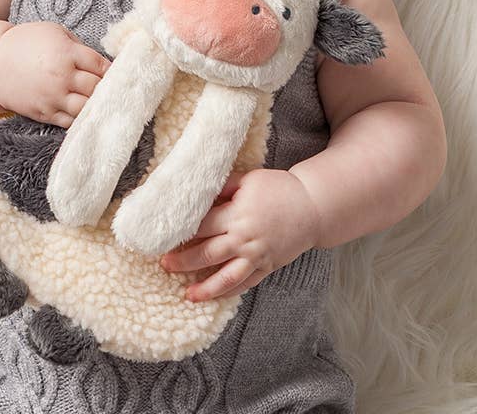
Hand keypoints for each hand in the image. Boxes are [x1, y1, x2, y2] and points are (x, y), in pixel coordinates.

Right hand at [0, 21, 110, 127]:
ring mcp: (53, 97)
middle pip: (97, 88)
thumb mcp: (54, 32)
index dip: (113, 70)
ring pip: (87, 108)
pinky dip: (81, 119)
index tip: (118, 72)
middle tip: (113, 88)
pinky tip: (85, 113)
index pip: (101, 66)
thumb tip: (100, 62)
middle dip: (107, 88)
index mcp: (66, 52)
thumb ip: (78, 45)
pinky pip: (70, 121)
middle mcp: (62, 76)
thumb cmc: (25, 42)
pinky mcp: (44, 113)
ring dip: (96, 105)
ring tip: (101, 103)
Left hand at [159, 168, 322, 302]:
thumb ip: (222, 187)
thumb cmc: (278, 188)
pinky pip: (245, 283)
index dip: (180, 233)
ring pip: (226, 278)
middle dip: (183, 261)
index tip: (163, 237)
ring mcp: (257, 256)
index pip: (201, 227)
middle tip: (165, 264)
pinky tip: (214, 296)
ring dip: (205, 288)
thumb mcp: (247, 180)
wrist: (312, 207)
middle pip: (207, 254)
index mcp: (236, 215)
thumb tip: (197, 191)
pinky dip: (229, 292)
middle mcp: (244, 239)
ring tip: (187, 294)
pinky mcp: (267, 266)